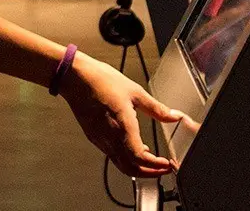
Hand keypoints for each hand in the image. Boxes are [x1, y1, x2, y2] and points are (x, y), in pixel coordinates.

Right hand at [59, 52, 191, 177]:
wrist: (75, 77)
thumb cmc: (101, 80)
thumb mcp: (135, 92)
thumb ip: (156, 108)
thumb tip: (174, 116)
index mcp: (122, 126)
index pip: (139, 158)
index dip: (156, 166)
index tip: (167, 164)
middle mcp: (109, 137)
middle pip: (130, 169)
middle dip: (149, 173)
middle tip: (163, 168)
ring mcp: (100, 139)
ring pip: (120, 164)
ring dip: (138, 166)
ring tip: (151, 159)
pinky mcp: (93, 136)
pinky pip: (111, 154)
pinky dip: (125, 157)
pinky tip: (133, 145)